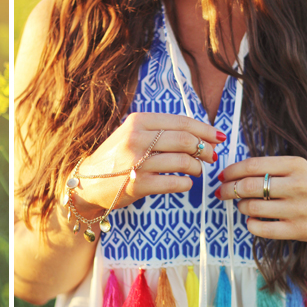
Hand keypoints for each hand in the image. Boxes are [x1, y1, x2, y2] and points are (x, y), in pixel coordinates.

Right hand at [74, 112, 225, 214]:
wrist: (88, 182)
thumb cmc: (117, 157)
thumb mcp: (132, 134)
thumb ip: (161, 130)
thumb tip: (201, 133)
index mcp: (138, 122)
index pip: (181, 122)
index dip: (205, 130)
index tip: (218, 137)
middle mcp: (136, 139)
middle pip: (186, 140)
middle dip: (205, 149)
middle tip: (211, 156)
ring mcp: (137, 162)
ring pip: (183, 161)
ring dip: (197, 167)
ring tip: (197, 170)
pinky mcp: (138, 184)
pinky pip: (175, 183)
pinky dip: (186, 184)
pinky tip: (185, 183)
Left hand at [214, 156, 306, 243]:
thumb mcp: (300, 169)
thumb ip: (271, 168)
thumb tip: (234, 172)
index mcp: (296, 165)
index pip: (252, 165)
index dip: (231, 171)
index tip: (222, 176)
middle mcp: (298, 185)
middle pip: (248, 186)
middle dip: (229, 189)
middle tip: (223, 192)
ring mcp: (298, 209)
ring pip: (251, 207)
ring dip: (241, 206)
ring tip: (244, 205)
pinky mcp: (298, 230)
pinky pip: (261, 229)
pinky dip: (250, 224)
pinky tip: (253, 220)